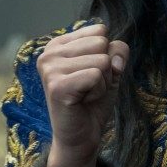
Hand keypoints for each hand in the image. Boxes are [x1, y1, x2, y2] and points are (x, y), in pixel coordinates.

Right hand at [35, 24, 128, 166]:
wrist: (82, 135)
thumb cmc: (93, 102)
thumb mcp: (111, 69)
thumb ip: (117, 51)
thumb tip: (113, 57)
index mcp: (58, 44)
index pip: (100, 31)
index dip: (106, 55)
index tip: (91, 74)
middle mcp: (49, 52)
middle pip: (101, 43)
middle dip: (105, 69)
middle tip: (89, 87)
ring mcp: (50, 68)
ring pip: (101, 60)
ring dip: (102, 82)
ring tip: (86, 94)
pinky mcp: (57, 85)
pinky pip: (96, 75)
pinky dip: (98, 91)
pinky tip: (83, 101)